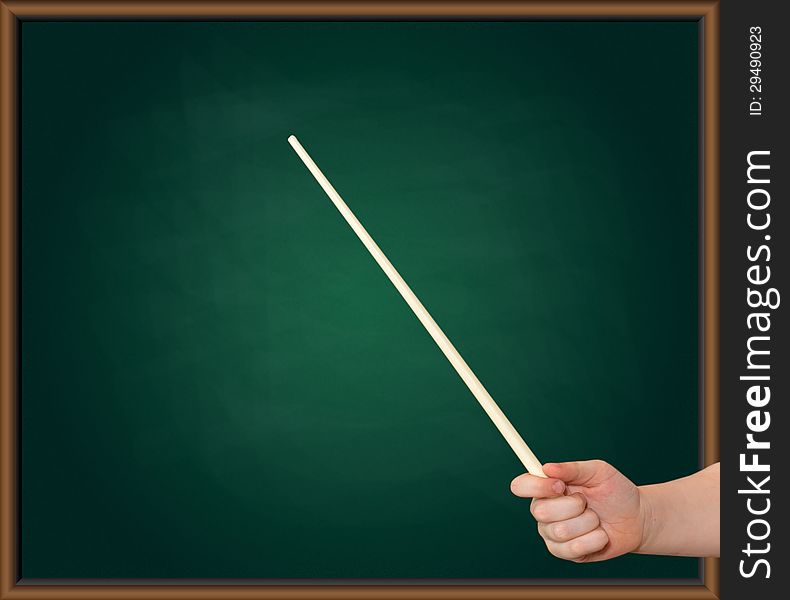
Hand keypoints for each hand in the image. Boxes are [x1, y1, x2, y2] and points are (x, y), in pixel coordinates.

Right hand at [510, 461, 647, 562]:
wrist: (636, 518)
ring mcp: (552, 534)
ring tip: (596, 519)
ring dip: (587, 523)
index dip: (537, 487)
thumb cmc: (615, 491)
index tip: (560, 486)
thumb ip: (572, 468)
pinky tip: (600, 534)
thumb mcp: (598, 471)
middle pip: (540, 512)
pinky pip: (573, 549)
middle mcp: (543, 511)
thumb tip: (546, 468)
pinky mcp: (564, 553)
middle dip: (572, 506)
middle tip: (586, 502)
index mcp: (546, 488)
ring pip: (560, 531)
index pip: (520, 485)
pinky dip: (594, 540)